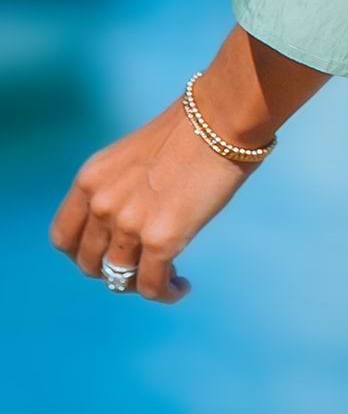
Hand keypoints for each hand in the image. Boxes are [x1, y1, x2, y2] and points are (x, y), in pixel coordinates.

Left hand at [49, 92, 258, 303]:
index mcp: (90, 180)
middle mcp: (101, 204)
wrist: (219, 121)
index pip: (63, 238)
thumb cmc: (187, 133)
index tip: (106, 254)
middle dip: (113, 270)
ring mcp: (128, 224)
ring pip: (120, 279)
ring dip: (140, 283)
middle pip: (89, 263)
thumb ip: (117, 190)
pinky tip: (181, 285)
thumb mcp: (131, 158)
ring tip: (166, 275)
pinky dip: (167, 293)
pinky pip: (153, 286)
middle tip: (140, 265)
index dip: (82, 254)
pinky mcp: (161, 239)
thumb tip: (125, 225)